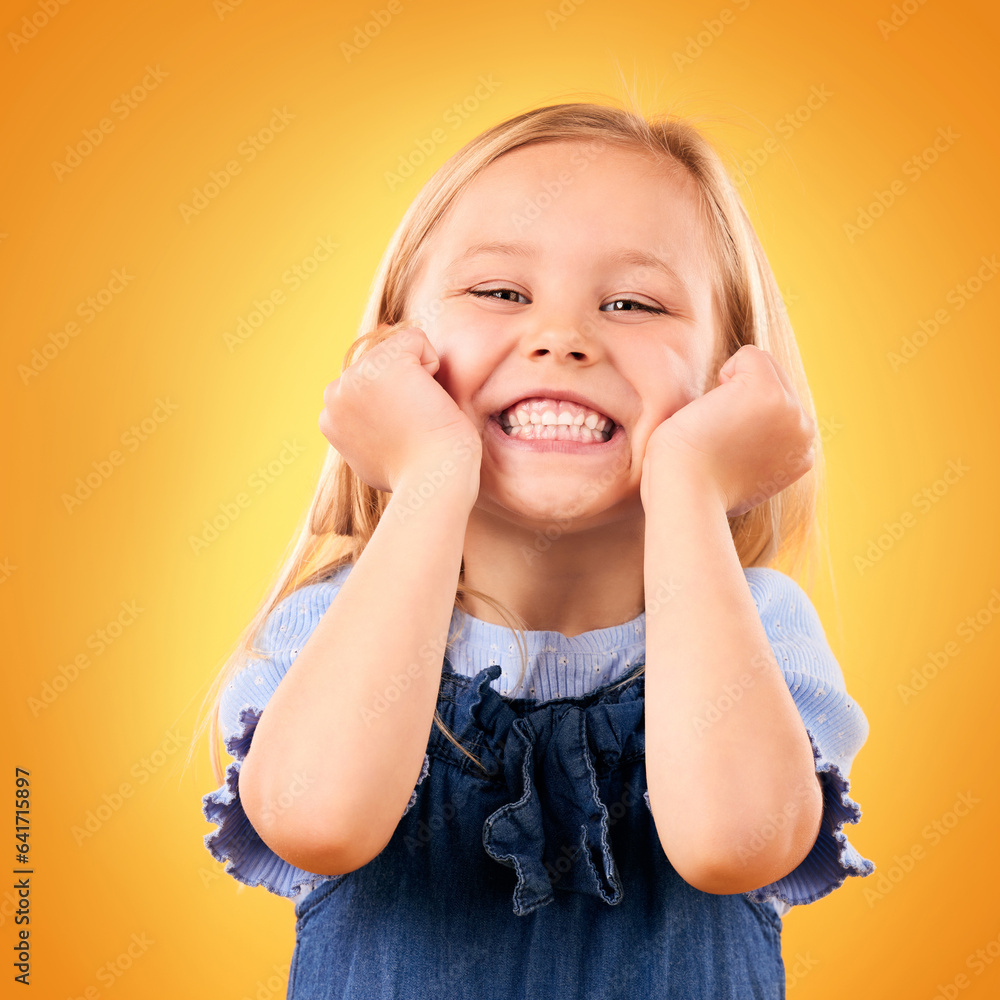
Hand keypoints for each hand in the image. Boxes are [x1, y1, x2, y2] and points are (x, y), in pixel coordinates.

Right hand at [319, 323, 481, 493]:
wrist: (431, 483)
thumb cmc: (418, 476)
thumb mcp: (377, 454)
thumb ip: (366, 428)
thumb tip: (371, 411)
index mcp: (331, 416)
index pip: (371, 381)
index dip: (397, 401)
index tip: (402, 435)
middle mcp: (334, 394)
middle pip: (383, 361)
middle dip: (405, 387)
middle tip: (413, 427)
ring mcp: (354, 377)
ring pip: (399, 348)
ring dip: (419, 378)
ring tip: (419, 415)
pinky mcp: (383, 363)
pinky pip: (417, 340)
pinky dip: (434, 366)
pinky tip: (428, 400)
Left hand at [641, 345, 816, 517]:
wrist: (684, 494)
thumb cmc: (694, 488)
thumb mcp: (739, 475)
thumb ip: (757, 452)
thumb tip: (749, 435)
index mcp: (801, 454)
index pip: (778, 406)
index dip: (744, 415)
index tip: (725, 449)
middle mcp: (804, 433)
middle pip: (775, 380)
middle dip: (739, 396)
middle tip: (717, 435)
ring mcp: (791, 412)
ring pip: (762, 366)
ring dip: (730, 387)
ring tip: (717, 424)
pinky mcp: (769, 393)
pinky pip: (749, 355)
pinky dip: (725, 372)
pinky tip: (714, 408)